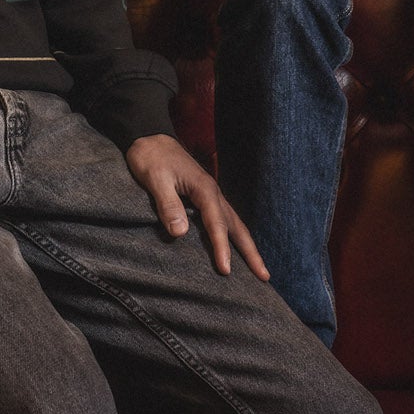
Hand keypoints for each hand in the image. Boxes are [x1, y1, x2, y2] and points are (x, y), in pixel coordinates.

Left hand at [124, 133, 268, 279]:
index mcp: (204, 189)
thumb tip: (180, 233)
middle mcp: (213, 192)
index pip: (217, 224)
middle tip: (265, 277)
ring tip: (259, 268)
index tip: (226, 270)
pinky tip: (236, 247)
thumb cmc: (150, 157)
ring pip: (234, 223)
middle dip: (251, 252)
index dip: (221, 248)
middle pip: (237, 226)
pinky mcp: (204, 196)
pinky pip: (225, 220)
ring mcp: (211, 194)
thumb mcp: (155, 179)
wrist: (149, 137)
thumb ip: (168, 205)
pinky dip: (235, 236)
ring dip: (247, 246)